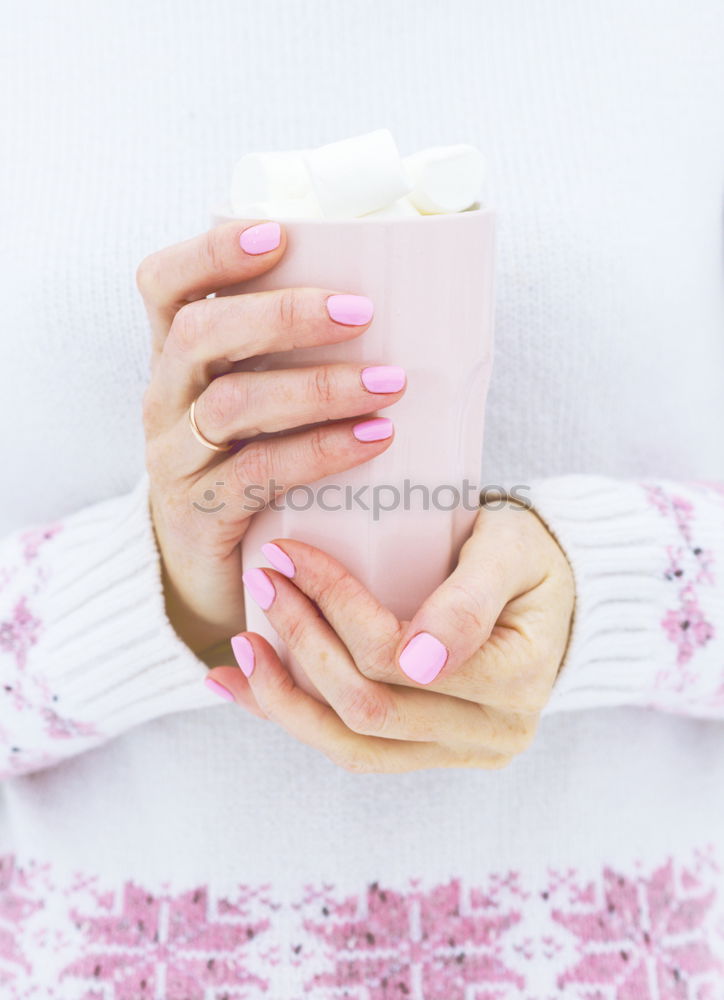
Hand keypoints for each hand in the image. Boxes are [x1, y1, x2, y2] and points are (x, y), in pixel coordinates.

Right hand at [136, 220, 405, 658]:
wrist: (211, 569)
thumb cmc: (251, 464)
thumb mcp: (256, 404)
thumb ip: (288, 358)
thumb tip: (405, 308)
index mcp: (176, 358)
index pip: (164, 284)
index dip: (211, 251)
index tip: (278, 234)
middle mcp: (165, 399)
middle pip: (201, 335)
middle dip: (281, 316)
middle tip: (360, 312)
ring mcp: (176, 458)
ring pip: (232, 404)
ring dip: (316, 387)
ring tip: (388, 384)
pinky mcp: (200, 512)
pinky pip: (258, 472)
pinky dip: (320, 450)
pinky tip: (373, 440)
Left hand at [209, 500, 574, 770]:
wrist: (554, 594)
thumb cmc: (528, 556)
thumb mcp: (512, 551)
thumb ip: (472, 599)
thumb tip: (420, 663)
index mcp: (515, 682)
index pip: (398, 656)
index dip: (335, 608)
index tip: (289, 553)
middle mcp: (490, 733)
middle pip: (368, 707)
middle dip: (301, 644)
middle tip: (262, 583)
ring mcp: (459, 752)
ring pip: (353, 746)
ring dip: (284, 699)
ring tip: (236, 651)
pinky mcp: (430, 752)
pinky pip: (356, 749)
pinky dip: (297, 719)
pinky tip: (245, 690)